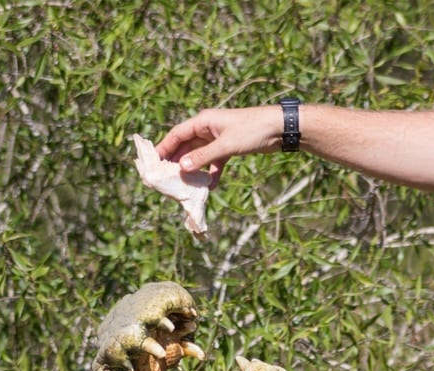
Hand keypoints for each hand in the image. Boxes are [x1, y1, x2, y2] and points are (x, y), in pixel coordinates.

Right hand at [155, 107, 281, 187]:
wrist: (280, 128)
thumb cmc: (252, 130)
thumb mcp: (226, 145)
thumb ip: (203, 157)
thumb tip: (182, 168)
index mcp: (203, 121)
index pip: (177, 134)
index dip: (164, 148)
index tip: (154, 163)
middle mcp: (208, 129)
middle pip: (186, 146)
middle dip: (176, 162)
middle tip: (166, 178)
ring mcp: (218, 139)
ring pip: (199, 156)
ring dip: (193, 170)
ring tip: (183, 185)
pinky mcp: (229, 148)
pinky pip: (214, 162)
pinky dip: (210, 173)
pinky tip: (208, 186)